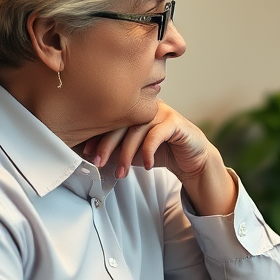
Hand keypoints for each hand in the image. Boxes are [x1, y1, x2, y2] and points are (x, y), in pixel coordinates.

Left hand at [80, 101, 235, 215]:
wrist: (192, 160)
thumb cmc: (162, 152)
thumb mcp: (134, 151)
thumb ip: (117, 148)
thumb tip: (90, 154)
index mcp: (134, 110)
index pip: (111, 120)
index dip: (97, 136)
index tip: (87, 153)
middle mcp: (147, 107)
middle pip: (121, 122)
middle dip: (107, 145)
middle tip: (99, 163)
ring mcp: (162, 113)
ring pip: (137, 130)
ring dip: (126, 154)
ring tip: (122, 172)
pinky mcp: (175, 123)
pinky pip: (156, 134)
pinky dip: (148, 151)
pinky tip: (145, 165)